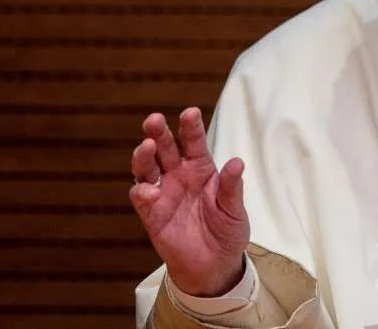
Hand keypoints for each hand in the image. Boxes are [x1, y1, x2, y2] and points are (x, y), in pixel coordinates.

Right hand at [129, 107, 249, 296]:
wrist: (214, 265)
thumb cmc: (227, 231)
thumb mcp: (234, 210)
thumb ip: (231, 187)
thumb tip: (237, 162)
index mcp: (201, 168)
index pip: (194, 142)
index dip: (191, 127)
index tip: (190, 112)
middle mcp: (179, 175)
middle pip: (164, 147)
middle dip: (158, 132)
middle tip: (154, 120)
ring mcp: (163, 192)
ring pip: (146, 167)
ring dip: (143, 155)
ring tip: (148, 147)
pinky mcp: (150, 213)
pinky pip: (140, 196)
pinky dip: (142, 190)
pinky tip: (150, 190)